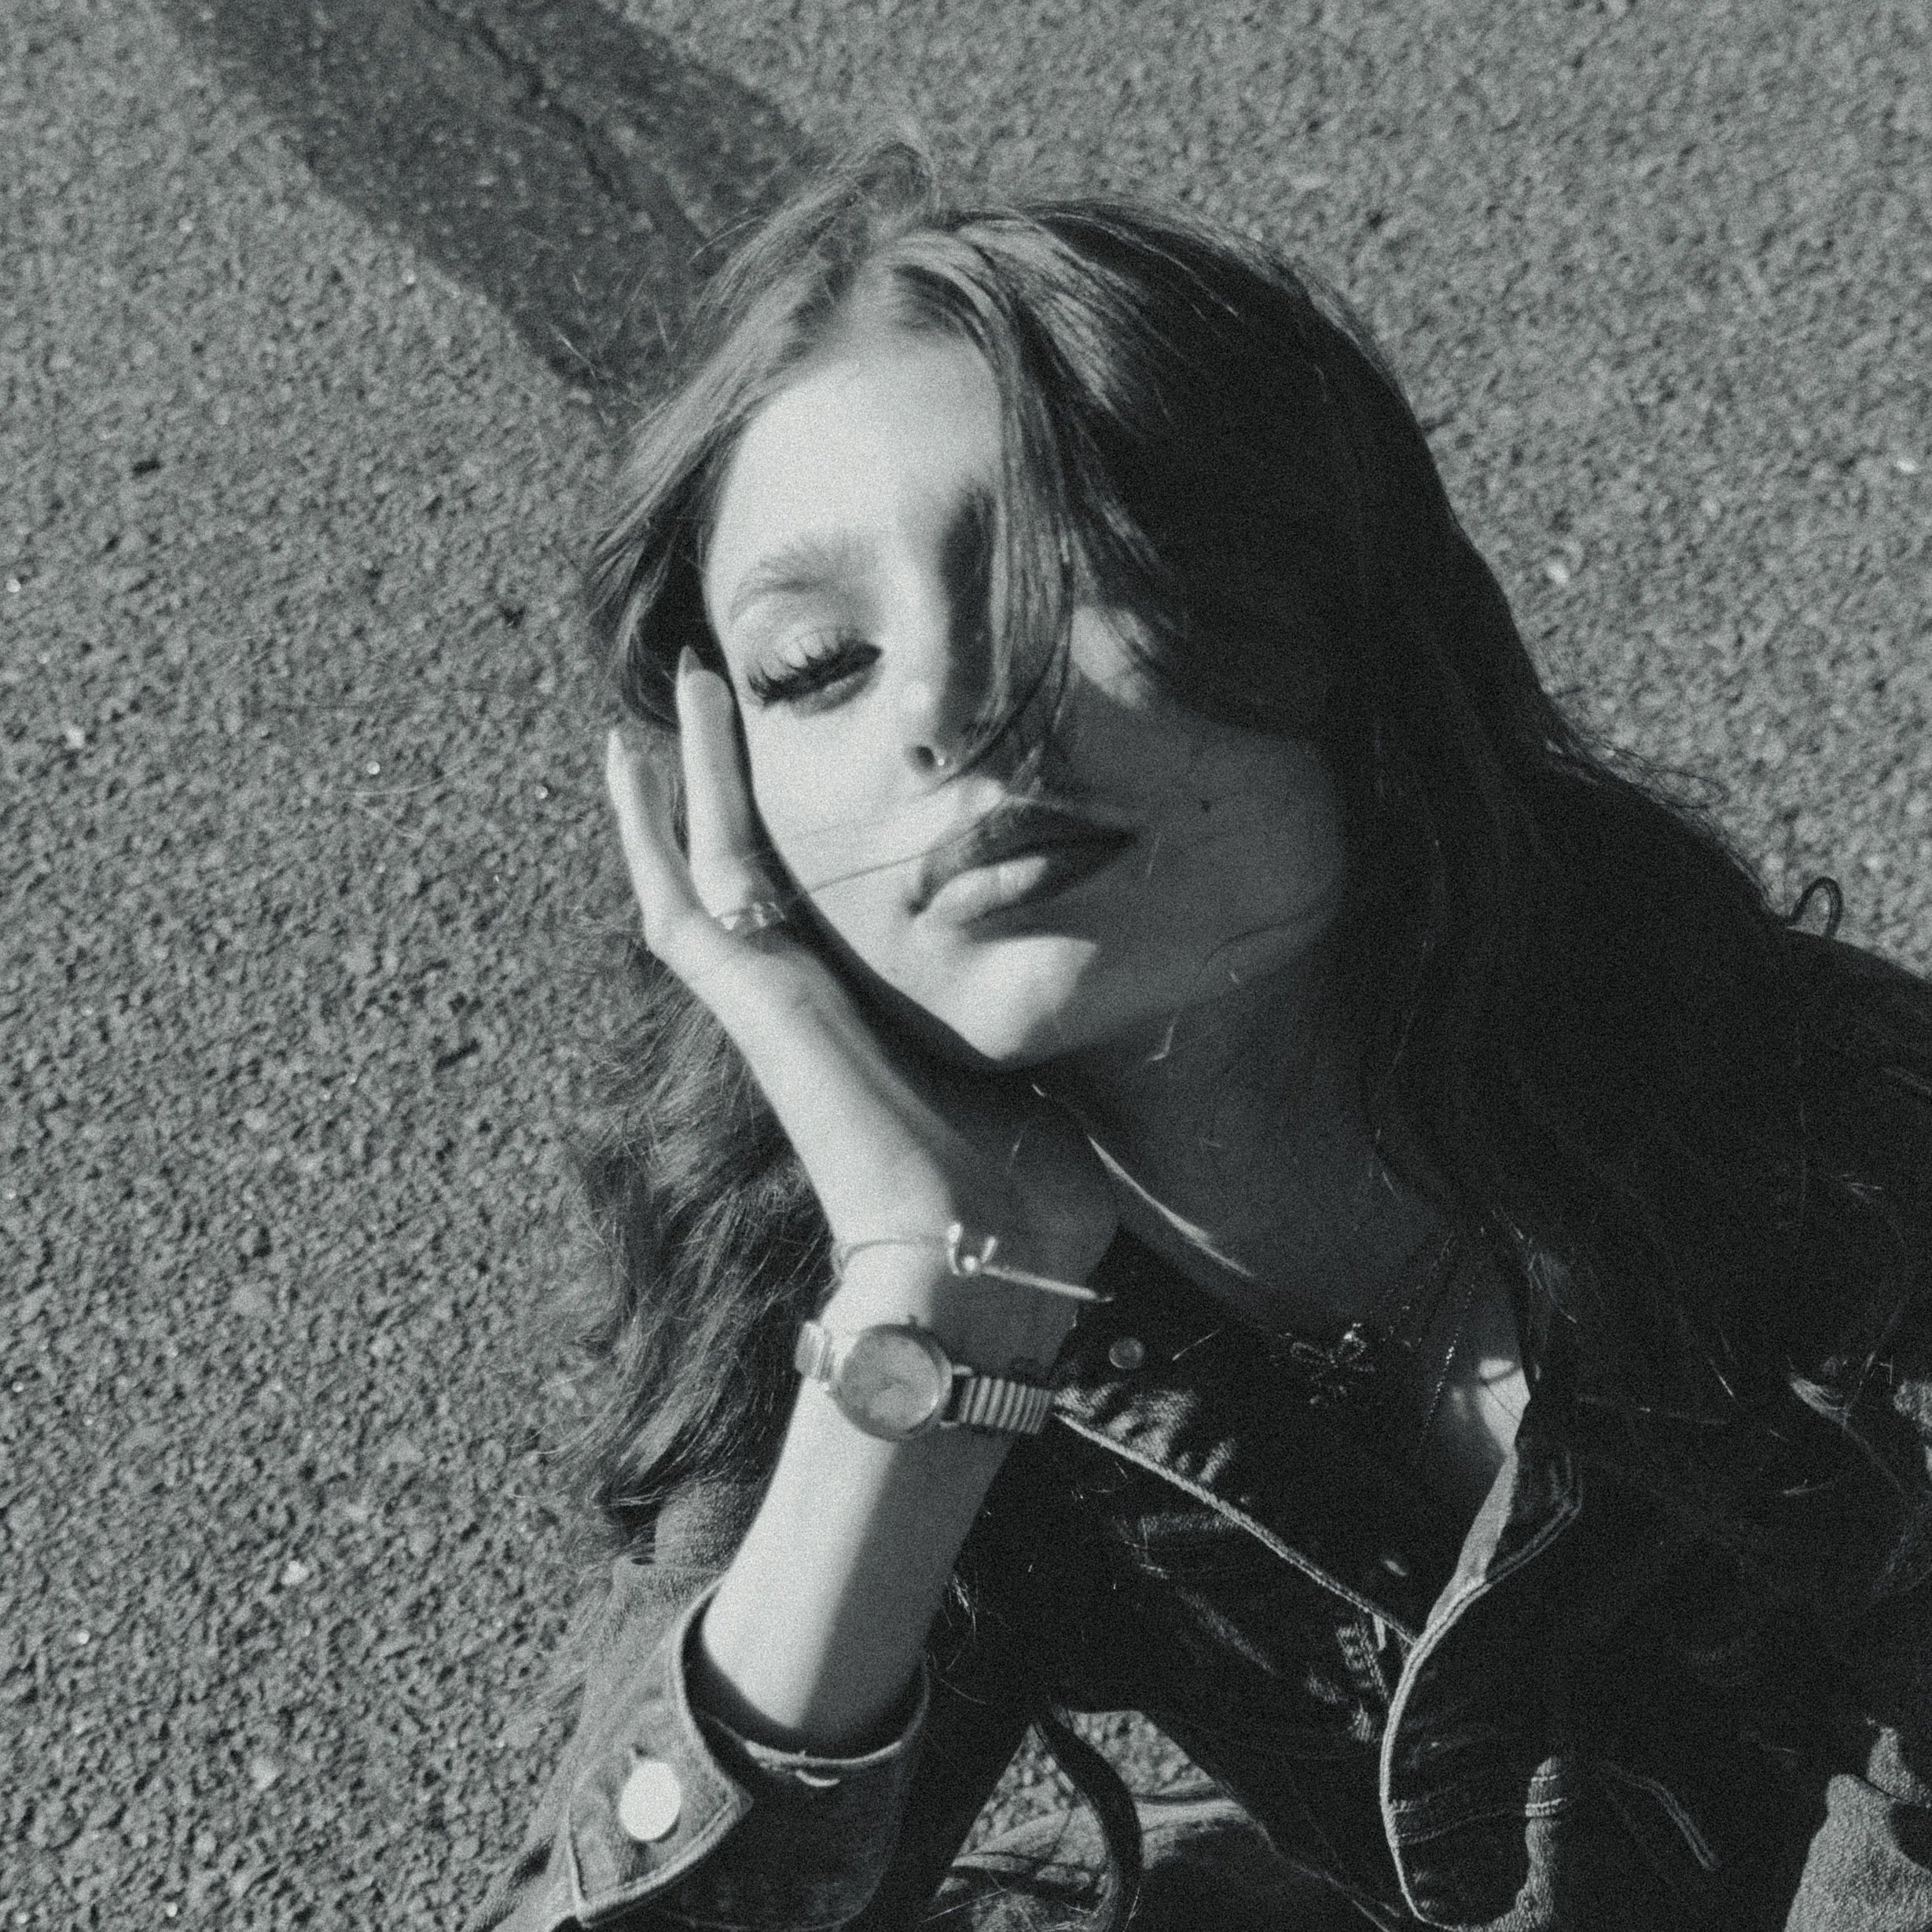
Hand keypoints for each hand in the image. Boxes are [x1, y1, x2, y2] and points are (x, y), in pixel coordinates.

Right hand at [604, 649, 1117, 1361]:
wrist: (977, 1249)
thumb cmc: (1017, 1185)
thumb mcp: (1032, 1067)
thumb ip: (1035, 1019)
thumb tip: (1101, 983)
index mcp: (867, 1008)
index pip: (815, 897)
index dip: (800, 828)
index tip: (798, 759)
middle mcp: (806, 994)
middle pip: (750, 860)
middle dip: (733, 772)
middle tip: (715, 684)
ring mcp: (769, 997)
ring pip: (707, 861)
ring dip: (693, 772)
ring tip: (686, 684)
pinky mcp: (749, 1002)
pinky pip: (679, 900)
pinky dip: (646, 831)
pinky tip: (629, 758)